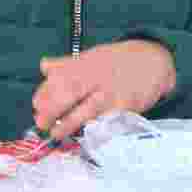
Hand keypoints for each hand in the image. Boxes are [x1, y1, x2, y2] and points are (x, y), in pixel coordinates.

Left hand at [32, 40, 176, 139]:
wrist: (155, 61)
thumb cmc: (120, 61)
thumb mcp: (94, 56)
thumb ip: (68, 64)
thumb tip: (43, 66)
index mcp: (88, 62)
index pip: (61, 77)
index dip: (46, 92)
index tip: (36, 104)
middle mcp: (99, 76)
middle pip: (71, 92)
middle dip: (52, 109)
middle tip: (41, 122)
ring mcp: (113, 92)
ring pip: (87, 110)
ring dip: (68, 124)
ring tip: (56, 133)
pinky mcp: (126, 107)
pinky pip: (107, 122)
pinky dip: (93, 130)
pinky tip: (83, 135)